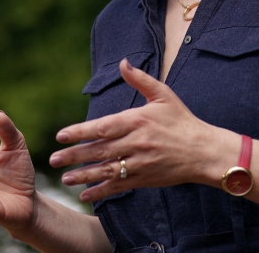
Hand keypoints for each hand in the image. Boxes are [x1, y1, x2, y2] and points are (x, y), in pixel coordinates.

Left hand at [49, 59, 237, 201]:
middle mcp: (136, 143)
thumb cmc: (182, 121)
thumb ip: (141, 80)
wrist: (204, 151)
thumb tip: (123, 62)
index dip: (81, 131)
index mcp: (138, 120)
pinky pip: (119, 187)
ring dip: (84, 175)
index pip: (104, 127)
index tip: (62, 135)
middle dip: (75, 156)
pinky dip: (101, 192)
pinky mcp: (144, 179)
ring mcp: (140, 163)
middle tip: (54, 160)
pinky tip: (85, 195)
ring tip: (64, 178)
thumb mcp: (164, 95)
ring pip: (107, 171)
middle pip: (100, 151)